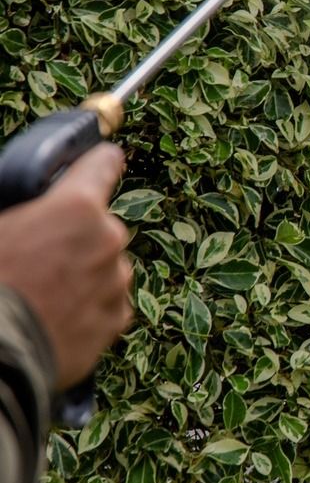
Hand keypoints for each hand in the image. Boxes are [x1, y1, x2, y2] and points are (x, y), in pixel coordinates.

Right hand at [0, 144, 132, 389]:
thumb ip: (20, 214)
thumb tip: (24, 218)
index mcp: (76, 207)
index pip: (103, 165)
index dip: (99, 163)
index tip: (103, 161)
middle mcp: (108, 239)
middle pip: (100, 226)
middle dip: (77, 237)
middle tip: (39, 258)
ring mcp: (115, 282)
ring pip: (106, 267)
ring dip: (85, 274)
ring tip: (43, 294)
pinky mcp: (116, 321)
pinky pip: (107, 305)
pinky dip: (88, 309)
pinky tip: (55, 317)